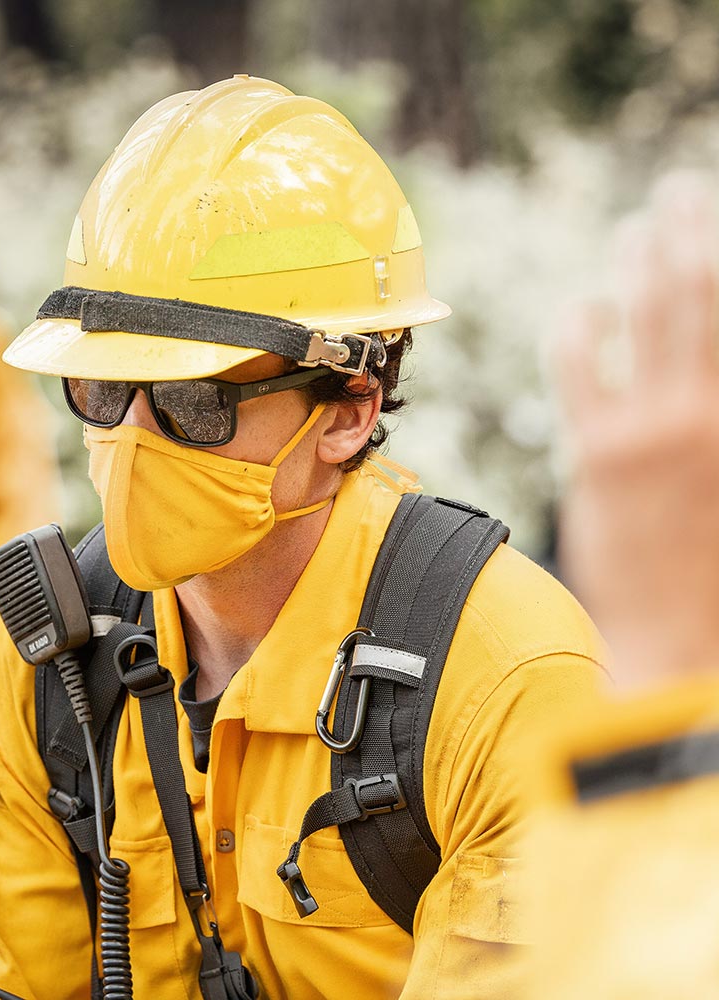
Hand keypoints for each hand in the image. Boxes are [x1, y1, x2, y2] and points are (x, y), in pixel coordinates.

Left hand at [557, 172, 718, 689]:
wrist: (683, 644)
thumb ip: (711, 417)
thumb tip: (697, 369)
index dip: (716, 257)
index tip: (706, 231)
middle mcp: (715, 408)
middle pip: (708, 287)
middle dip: (692, 229)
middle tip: (678, 195)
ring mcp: (658, 427)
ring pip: (650, 310)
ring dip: (640, 257)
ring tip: (637, 227)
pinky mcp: (598, 453)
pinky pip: (580, 363)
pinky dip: (580, 324)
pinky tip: (582, 307)